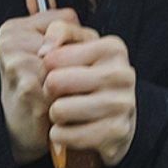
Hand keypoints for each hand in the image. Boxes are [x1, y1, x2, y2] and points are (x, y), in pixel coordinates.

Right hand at [0, 0, 88, 165]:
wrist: (19, 127)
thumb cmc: (32, 84)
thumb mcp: (36, 48)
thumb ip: (42, 17)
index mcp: (11, 29)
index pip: (65, 19)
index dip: (74, 40)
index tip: (61, 58)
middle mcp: (9, 42)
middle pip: (69, 39)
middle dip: (77, 60)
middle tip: (65, 77)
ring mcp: (16, 64)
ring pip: (70, 59)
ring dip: (74, 78)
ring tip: (61, 90)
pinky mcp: (27, 86)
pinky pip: (66, 80)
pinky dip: (69, 94)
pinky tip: (57, 102)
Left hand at [45, 25, 136, 167]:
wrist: (113, 121)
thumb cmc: (87, 81)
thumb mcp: (77, 48)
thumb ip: (59, 32)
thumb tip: (44, 50)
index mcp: (113, 48)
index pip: (53, 58)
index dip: (45, 69)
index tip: (55, 73)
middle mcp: (123, 74)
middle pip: (55, 82)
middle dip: (48, 92)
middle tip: (59, 95)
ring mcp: (123, 104)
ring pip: (59, 110)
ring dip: (55, 115)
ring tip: (68, 113)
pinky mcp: (117, 132)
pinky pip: (67, 135)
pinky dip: (61, 136)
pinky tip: (72, 130)